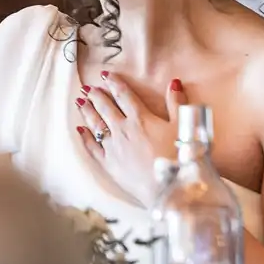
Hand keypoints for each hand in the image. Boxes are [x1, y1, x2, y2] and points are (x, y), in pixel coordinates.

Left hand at [77, 71, 184, 205]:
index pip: (125, 96)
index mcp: (141, 118)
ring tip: (80, 101)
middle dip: (97, 95)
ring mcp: (113, 147)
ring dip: (87, 111)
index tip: (106, 75)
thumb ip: (177, 103)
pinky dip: (85, 137)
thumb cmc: (180, 156)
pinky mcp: (108, 164)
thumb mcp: (183, 126)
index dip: (115, 84)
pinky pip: (92, 147)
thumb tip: (174, 82)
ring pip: (96, 124)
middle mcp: (123, 130)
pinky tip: (80, 129)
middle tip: (88, 87)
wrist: (169, 188)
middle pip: (106, 108)